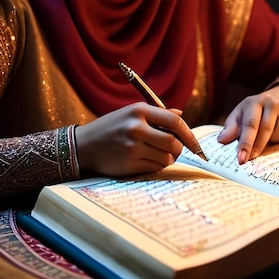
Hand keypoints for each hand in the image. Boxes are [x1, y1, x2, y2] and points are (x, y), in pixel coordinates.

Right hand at [74, 103, 198, 175]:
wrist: (83, 146)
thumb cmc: (112, 127)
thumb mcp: (132, 113)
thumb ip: (158, 114)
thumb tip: (181, 115)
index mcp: (139, 111)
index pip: (174, 122)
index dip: (189, 134)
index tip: (196, 144)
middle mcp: (136, 128)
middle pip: (173, 142)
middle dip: (179, 149)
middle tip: (174, 150)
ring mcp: (132, 147)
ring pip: (166, 158)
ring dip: (167, 159)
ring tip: (157, 154)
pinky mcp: (128, 164)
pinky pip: (155, 168)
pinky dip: (156, 166)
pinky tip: (145, 160)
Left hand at [218, 84, 278, 163]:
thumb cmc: (255, 111)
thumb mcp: (240, 114)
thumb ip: (231, 128)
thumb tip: (221, 140)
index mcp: (254, 102)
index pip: (250, 124)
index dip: (245, 143)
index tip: (241, 159)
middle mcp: (272, 103)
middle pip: (265, 132)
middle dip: (257, 148)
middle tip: (250, 160)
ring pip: (278, 137)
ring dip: (271, 144)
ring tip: (267, 138)